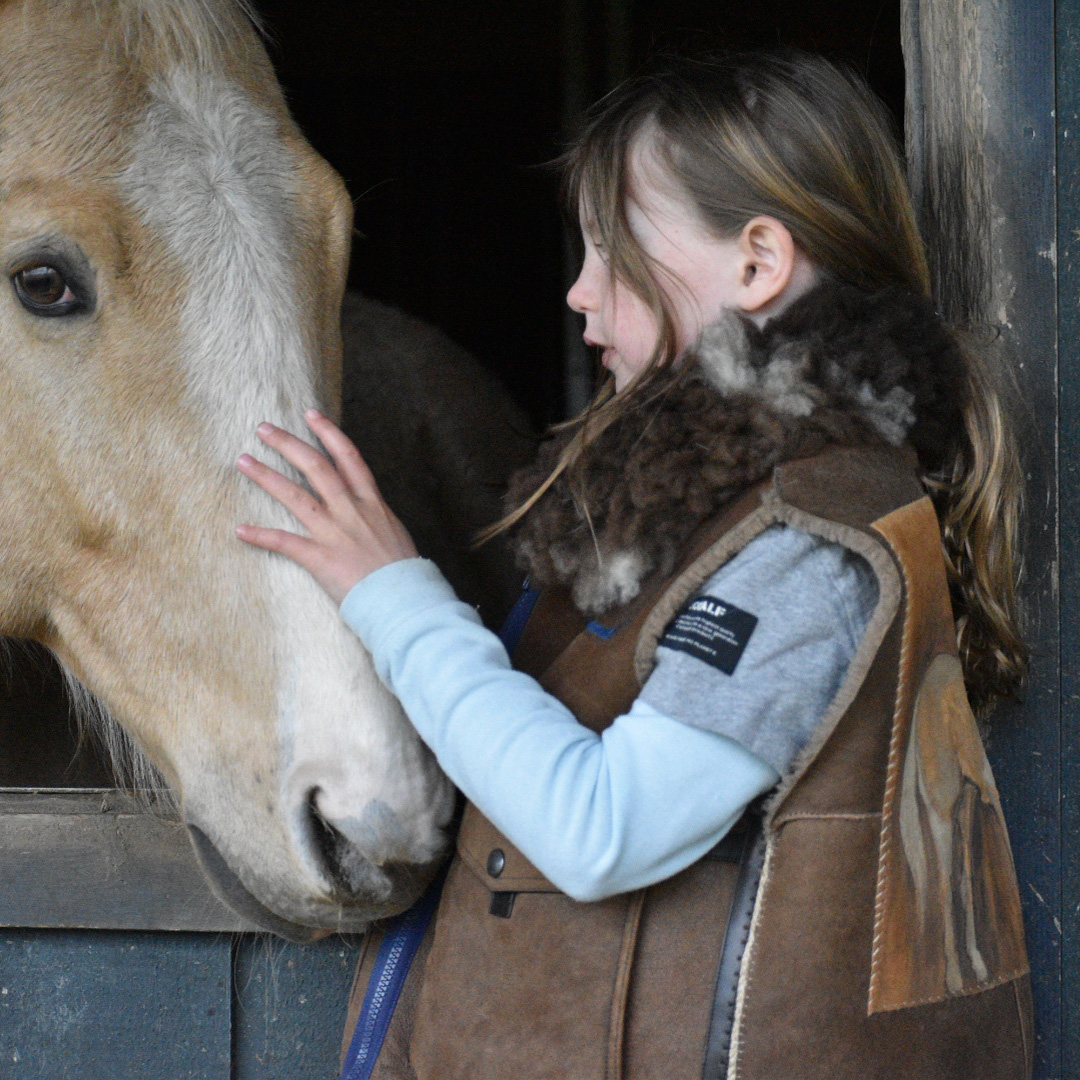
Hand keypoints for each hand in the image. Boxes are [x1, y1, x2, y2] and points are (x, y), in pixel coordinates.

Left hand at [236, 409, 417, 604]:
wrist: (403, 598)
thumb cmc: (403, 570)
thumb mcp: (394, 532)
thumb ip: (375, 517)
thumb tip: (367, 511)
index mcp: (371, 502)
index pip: (348, 457)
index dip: (328, 433)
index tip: (310, 415)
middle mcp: (350, 510)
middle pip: (315, 467)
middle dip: (287, 444)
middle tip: (263, 429)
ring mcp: (333, 532)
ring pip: (294, 495)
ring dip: (266, 476)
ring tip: (244, 461)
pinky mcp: (319, 558)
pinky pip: (284, 542)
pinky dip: (261, 536)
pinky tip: (241, 530)